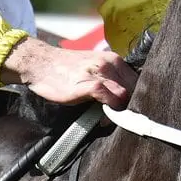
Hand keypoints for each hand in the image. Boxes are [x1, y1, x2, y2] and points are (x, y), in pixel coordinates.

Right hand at [0, 38, 136, 108]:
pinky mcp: (87, 84)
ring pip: (125, 93)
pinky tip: (105, 118)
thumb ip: (110, 80)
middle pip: (135, 88)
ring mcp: (99, 73)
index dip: (138, 97)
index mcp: (114, 60)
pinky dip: (111, 110)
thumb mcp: (93, 67)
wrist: (41, 62)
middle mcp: (109, 64)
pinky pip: (108, 98)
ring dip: (122, 110)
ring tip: (114, 120)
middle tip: (125, 120)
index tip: (135, 111)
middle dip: (132, 106)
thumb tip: (123, 102)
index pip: (138, 80)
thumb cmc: (66, 68)